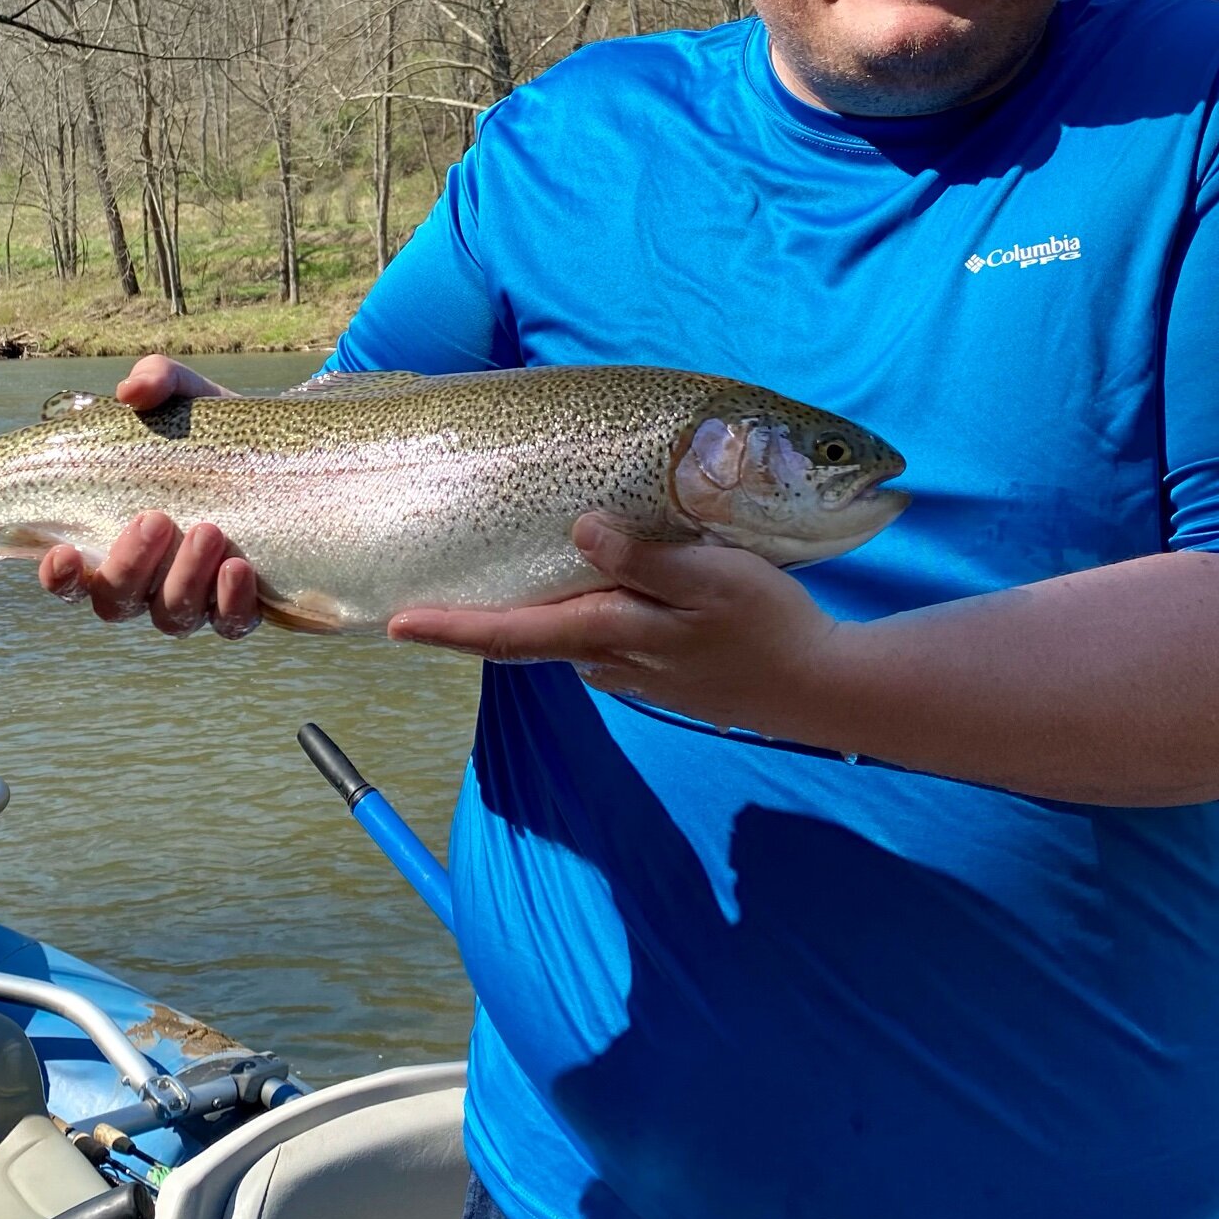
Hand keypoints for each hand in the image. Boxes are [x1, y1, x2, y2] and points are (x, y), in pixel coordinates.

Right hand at [37, 355, 260, 636]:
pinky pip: (230, 623)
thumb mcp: (186, 395)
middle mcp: (145, 580)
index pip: (69, 577)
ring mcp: (192, 599)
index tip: (62, 553)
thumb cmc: (212, 429)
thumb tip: (131, 391)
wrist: (285, 451)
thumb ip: (156, 381)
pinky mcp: (241, 606)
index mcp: (111, 539)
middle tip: (156, 518)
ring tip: (210, 530)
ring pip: (172, 616)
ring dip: (184, 579)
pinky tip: (239, 568)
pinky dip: (231, 602)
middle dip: (129, 566)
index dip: (58, 577)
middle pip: (116, 602)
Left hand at [387, 514, 844, 738]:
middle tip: (420, 596)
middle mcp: (608, 659)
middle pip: (524, 639)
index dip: (451, 629)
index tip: (395, 623)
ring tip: (488, 577)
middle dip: (471, 623)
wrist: (823, 687)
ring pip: (561, 637)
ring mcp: (633, 671)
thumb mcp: (713, 578)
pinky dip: (575, 615)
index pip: (512, 635)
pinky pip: (596, 639)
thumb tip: (581, 531)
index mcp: (611, 632)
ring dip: (526, 616)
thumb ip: (644, 558)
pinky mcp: (658, 669)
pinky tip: (580, 588)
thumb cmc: (769, 625)